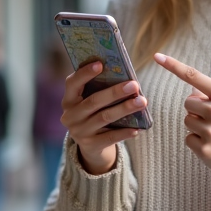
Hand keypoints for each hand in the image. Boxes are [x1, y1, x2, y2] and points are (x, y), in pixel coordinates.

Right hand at [59, 61, 146, 175]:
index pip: (72, 83)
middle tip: (134, 85)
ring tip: (142, 102)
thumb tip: (122, 73)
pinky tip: (138, 128)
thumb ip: (98, 88)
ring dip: (125, 109)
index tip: (100, 64)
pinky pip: (110, 138)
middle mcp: (70, 116)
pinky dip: (125, 132)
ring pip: (104, 117)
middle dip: (115, 92)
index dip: (85, 73)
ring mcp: (79, 132)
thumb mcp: (89, 101)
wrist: (91, 146)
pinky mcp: (90, 145)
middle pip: (93, 101)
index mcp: (69, 100)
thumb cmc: (94, 113)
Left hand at [153, 53, 210, 183]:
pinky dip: (197, 142)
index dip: (174, 66)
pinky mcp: (205, 150)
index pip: (195, 76)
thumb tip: (191, 91)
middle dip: (196, 109)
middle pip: (188, 103)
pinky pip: (188, 139)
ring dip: (197, 126)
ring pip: (187, 121)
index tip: (157, 57)